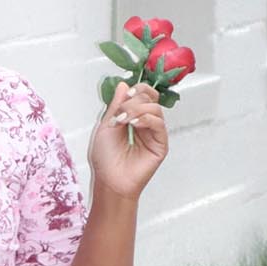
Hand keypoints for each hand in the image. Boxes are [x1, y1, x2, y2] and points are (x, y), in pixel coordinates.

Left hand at [86, 80, 167, 199]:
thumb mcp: (106, 126)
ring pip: (155, 108)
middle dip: (135, 100)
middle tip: (121, 111)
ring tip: (123, 121)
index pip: (143, 95)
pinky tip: (134, 125)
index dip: (137, 90)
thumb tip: (124, 85)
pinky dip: (146, 119)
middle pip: (151, 98)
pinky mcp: (160, 144)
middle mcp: (145, 124)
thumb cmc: (106, 159)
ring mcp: (154, 134)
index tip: (126, 94)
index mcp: (133, 118)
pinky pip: (159, 124)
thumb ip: (116, 105)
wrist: (109, 180)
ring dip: (137, 110)